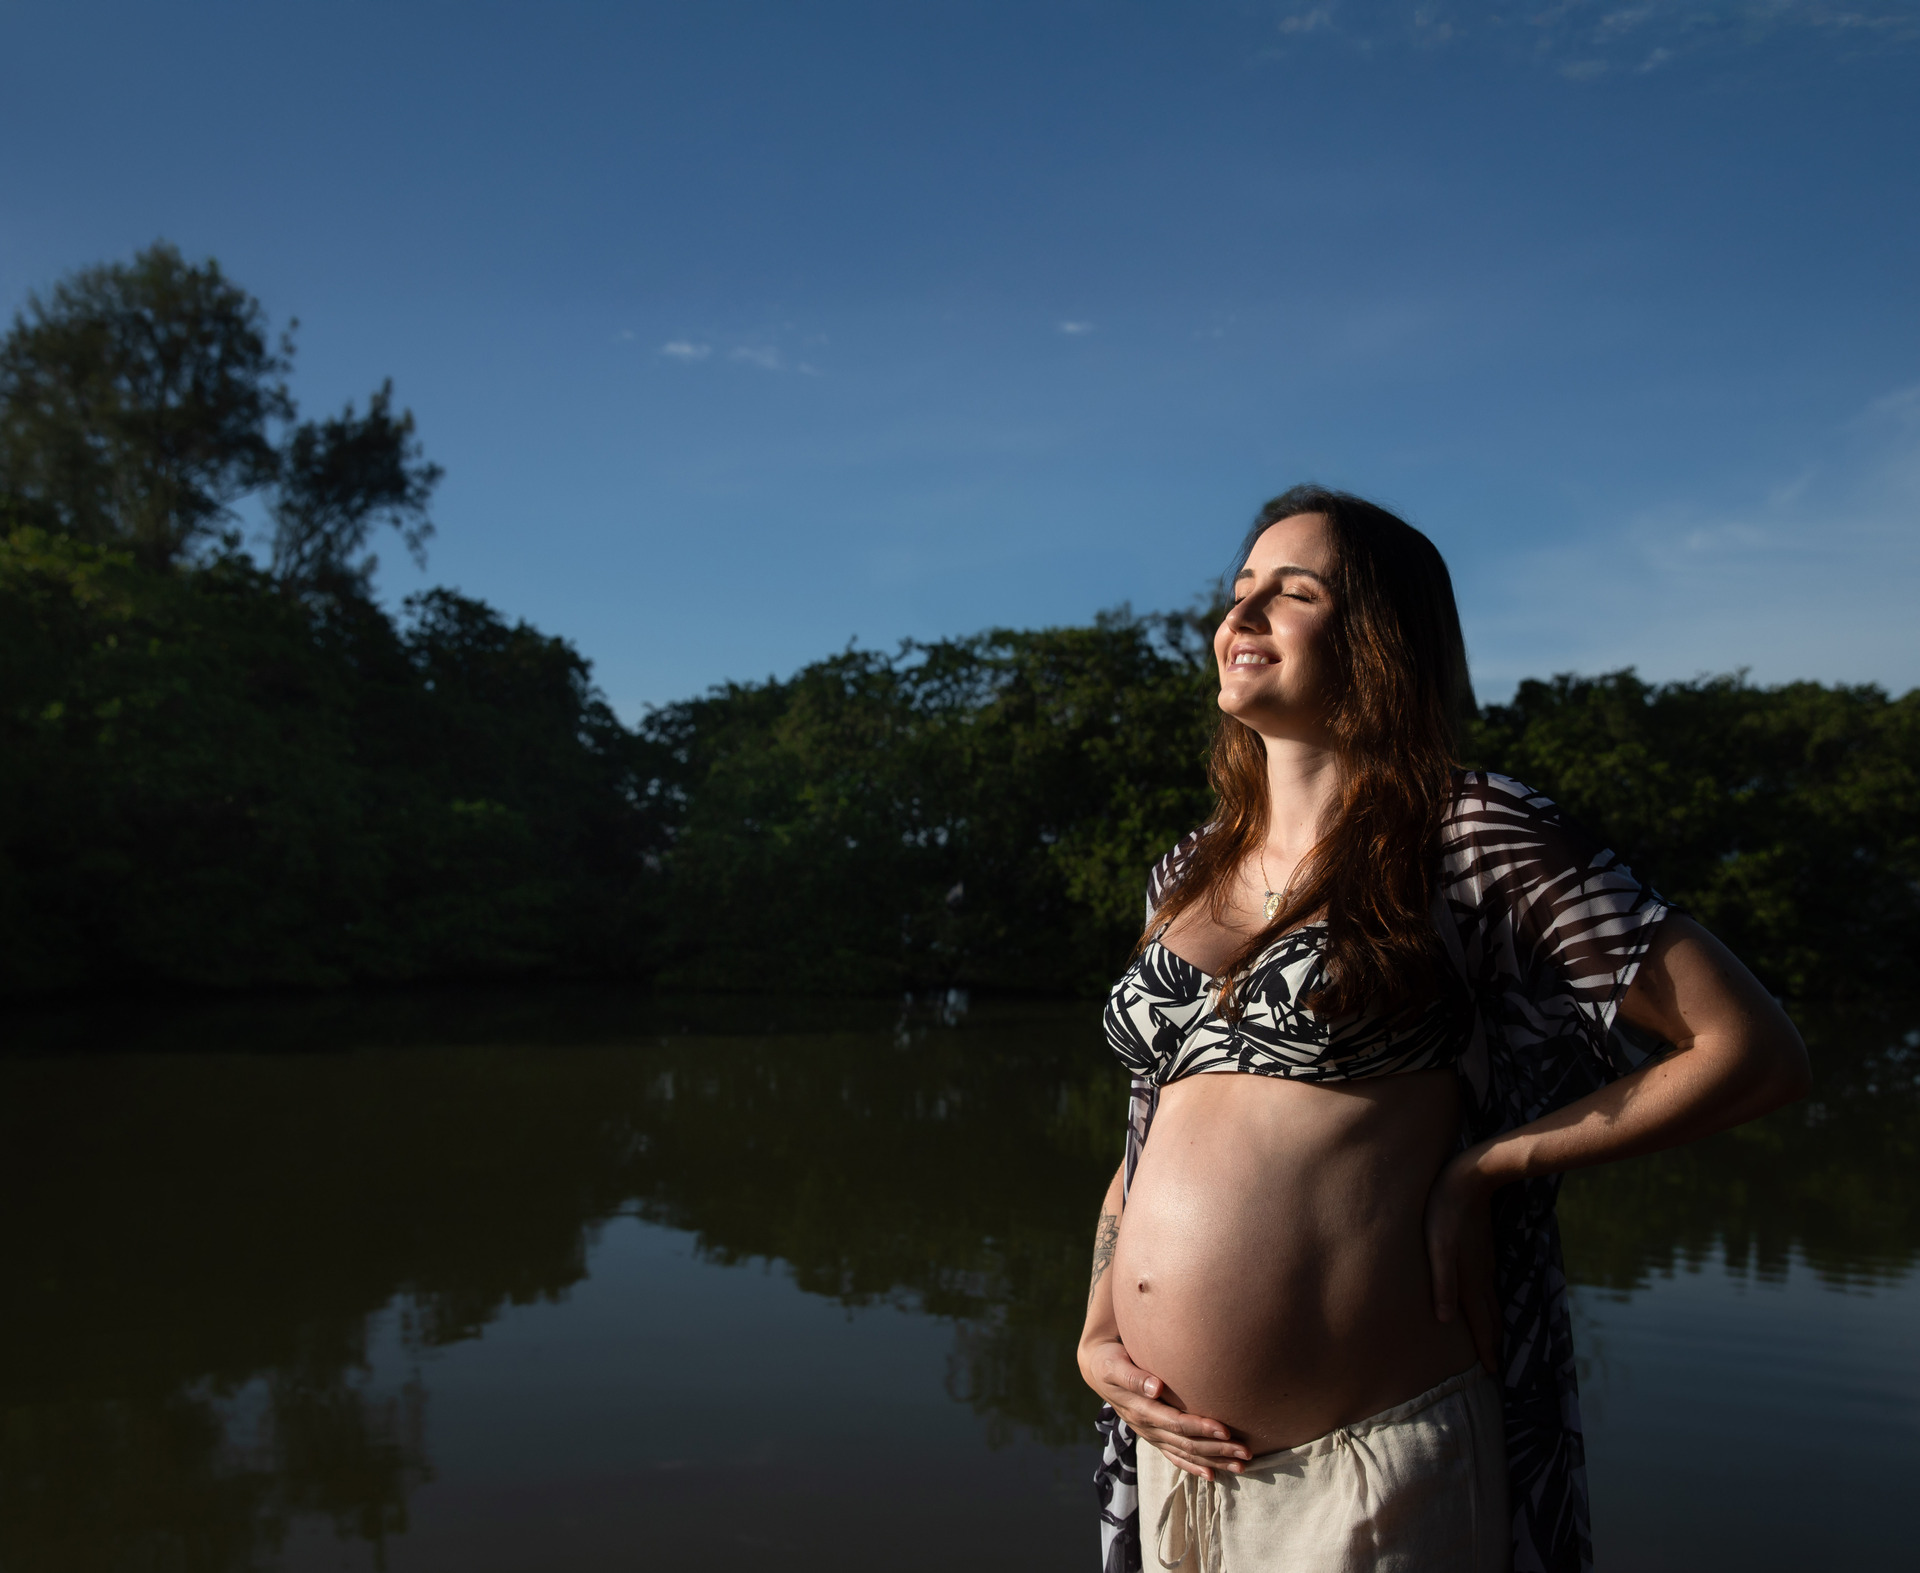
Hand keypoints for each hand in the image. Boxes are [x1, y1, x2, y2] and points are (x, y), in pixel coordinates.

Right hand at [1079, 1336, 1249, 1480]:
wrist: (1097, 1371)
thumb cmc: (1110, 1361)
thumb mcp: (1115, 1365)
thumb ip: (1134, 1376)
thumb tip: (1156, 1387)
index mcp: (1140, 1410)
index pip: (1175, 1423)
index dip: (1200, 1427)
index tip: (1225, 1430)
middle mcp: (1147, 1427)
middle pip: (1186, 1443)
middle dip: (1216, 1449)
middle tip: (1245, 1453)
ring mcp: (1150, 1434)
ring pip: (1185, 1453)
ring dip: (1213, 1461)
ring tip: (1240, 1467)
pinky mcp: (1153, 1436)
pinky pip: (1175, 1456)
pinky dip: (1193, 1467)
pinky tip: (1212, 1475)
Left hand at [1424, 1153, 1499, 1376]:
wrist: (1472, 1177)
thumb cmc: (1445, 1210)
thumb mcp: (1437, 1246)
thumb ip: (1442, 1281)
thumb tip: (1444, 1320)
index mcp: (1471, 1278)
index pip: (1482, 1322)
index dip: (1487, 1347)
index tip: (1495, 1372)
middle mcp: (1483, 1274)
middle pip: (1492, 1316)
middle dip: (1495, 1342)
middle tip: (1500, 1366)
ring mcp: (1486, 1261)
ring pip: (1494, 1301)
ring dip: (1496, 1324)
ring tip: (1498, 1340)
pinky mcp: (1484, 1249)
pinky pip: (1492, 1286)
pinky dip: (1493, 1303)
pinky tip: (1490, 1301)